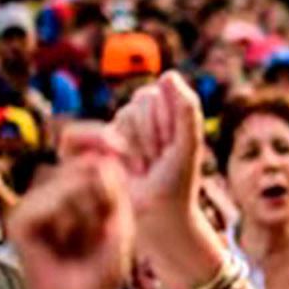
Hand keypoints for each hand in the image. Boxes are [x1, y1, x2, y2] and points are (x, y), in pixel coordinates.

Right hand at [10, 150, 133, 288]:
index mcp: (78, 183)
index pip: (83, 142)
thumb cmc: (103, 266)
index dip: (100, 137)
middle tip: (104, 226)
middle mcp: (53, 188)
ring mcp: (35, 202)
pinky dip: (66, 219)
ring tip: (85, 239)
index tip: (121, 147)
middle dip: (107, 192)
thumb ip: (113, 189)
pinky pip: (48, 202)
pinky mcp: (20, 219)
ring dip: (91, 211)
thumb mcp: (120, 222)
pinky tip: (66, 239)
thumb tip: (100, 161)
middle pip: (85, 161)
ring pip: (71, 181)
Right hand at [108, 71, 203, 231]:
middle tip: (159, 160)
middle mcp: (139, 113)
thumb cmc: (177, 180)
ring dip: (139, 149)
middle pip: (141, 105)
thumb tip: (168, 74)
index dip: (167, 124)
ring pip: (124, 119)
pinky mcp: (99, 144)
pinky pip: (107, 132)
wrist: (157, 214)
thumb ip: (186, 110)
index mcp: (165, 107)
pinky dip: (120, 153)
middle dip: (155, 136)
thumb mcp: (188, 145)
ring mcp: (118, 127)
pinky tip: (128, 170)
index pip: (158, 95)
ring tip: (145, 167)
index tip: (174, 148)